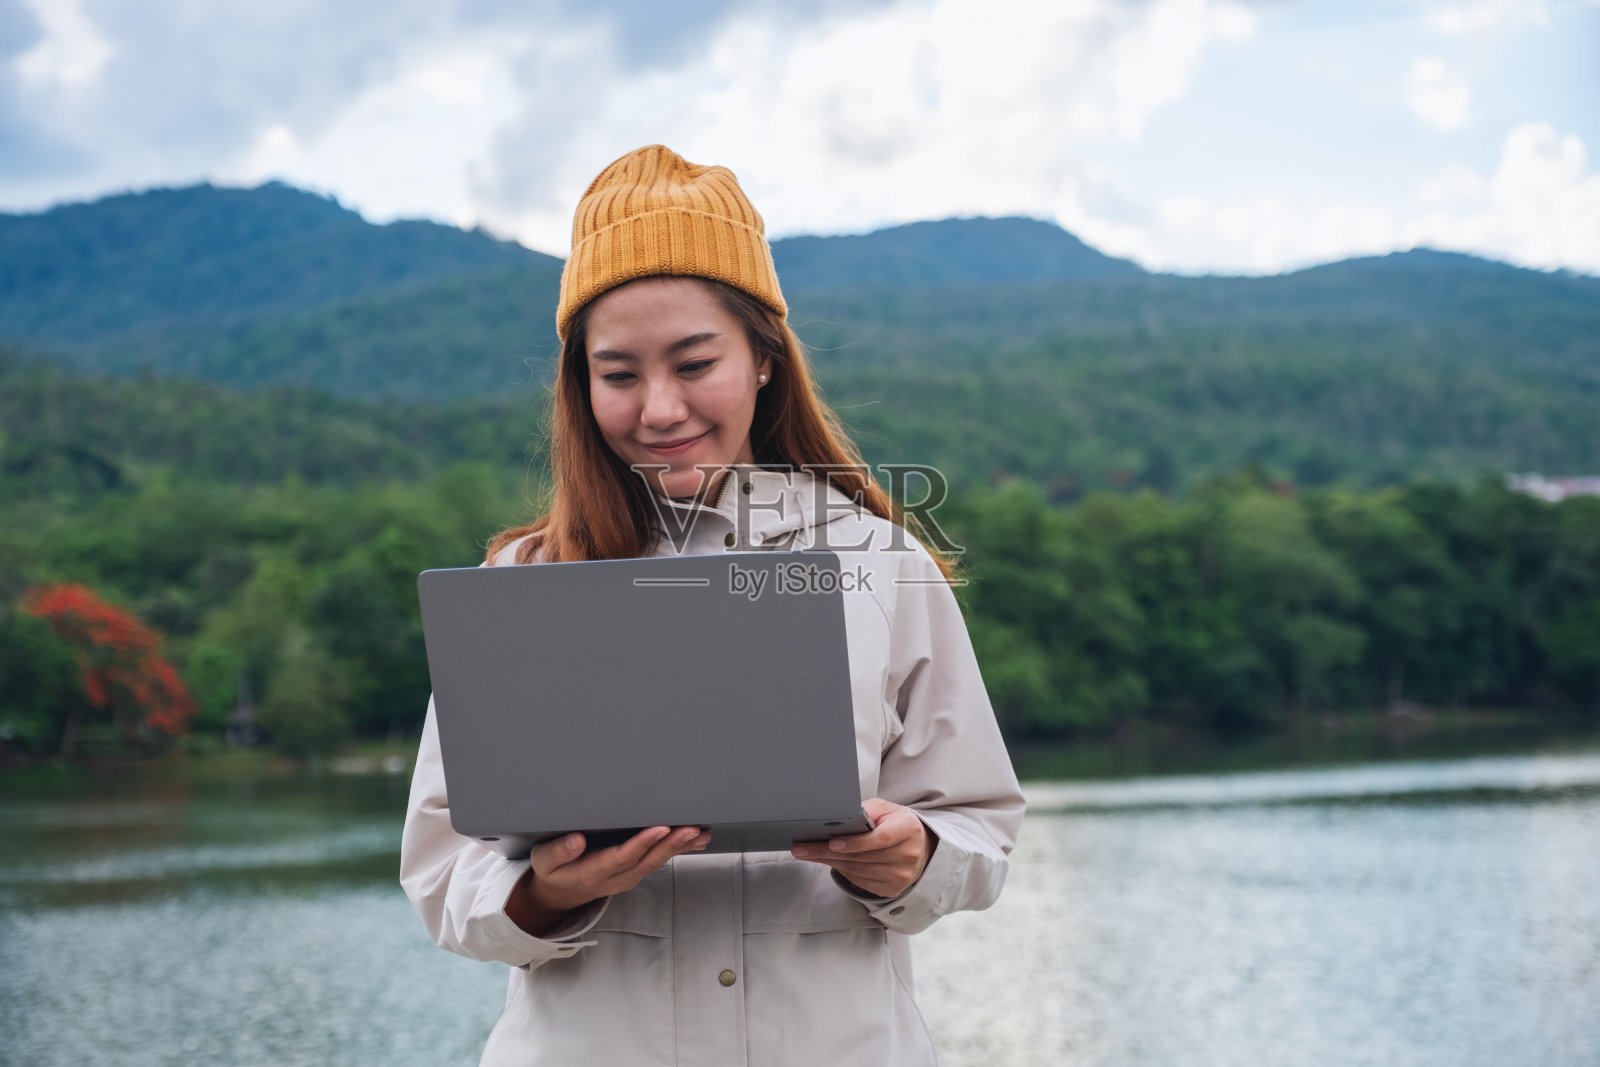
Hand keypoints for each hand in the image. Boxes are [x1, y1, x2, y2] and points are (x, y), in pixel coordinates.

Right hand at [506, 825, 708, 935]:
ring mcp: (627, 878)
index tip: (660, 828)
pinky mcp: (634, 873)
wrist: (560, 895)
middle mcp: (615, 878)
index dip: (642, 843)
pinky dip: (678, 850)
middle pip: (647, 860)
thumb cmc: (552, 871)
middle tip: (691, 829)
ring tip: (700, 833)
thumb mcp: (544, 861)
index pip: (622, 857)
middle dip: (671, 844)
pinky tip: (695, 840)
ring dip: (680, 848)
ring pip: (657, 861)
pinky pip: (658, 861)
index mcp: (592, 872)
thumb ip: (559, 851)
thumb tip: (577, 841)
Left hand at [789, 798, 935, 899]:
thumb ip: (865, 811)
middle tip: (801, 848)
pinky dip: (842, 871)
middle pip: (862, 857)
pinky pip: (859, 881)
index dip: (856, 842)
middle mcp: (908, 855)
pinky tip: (829, 861)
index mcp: (908, 829)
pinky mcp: (892, 889)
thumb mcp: (885, 809)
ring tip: (807, 852)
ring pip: (857, 871)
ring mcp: (900, 875)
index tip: (831, 842)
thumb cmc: (895, 823)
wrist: (918, 847)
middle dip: (827, 852)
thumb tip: (836, 816)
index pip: (881, 839)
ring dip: (829, 862)